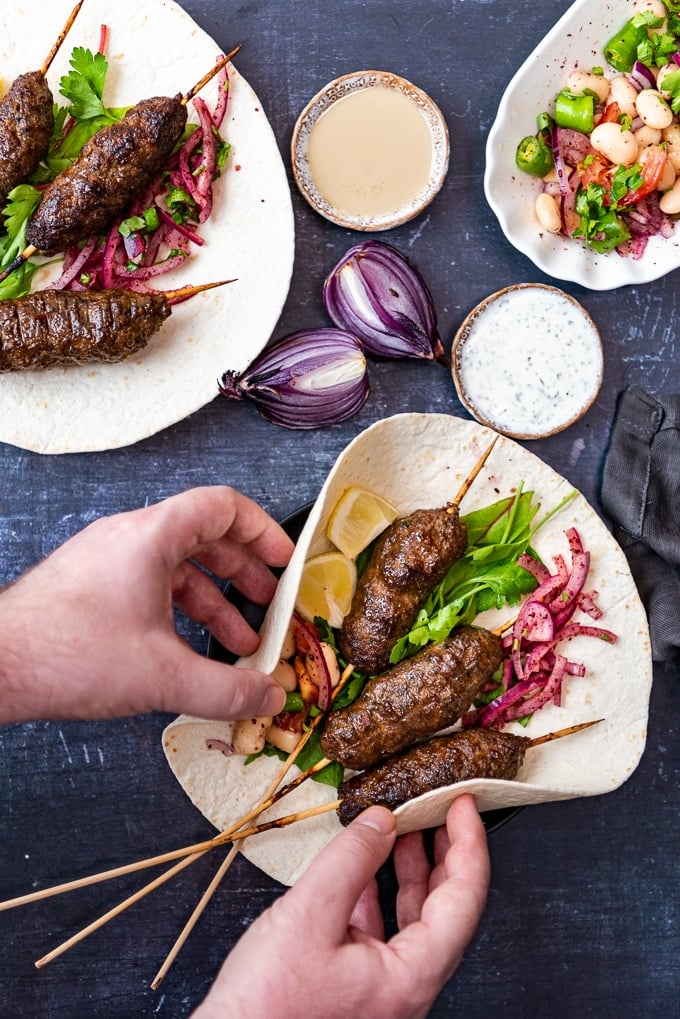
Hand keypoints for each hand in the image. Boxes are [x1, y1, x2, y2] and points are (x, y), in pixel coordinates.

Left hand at [0, 486, 292, 723]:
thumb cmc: (66, 653)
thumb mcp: (163, 676)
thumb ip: (227, 689)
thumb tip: (270, 694)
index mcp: (151, 536)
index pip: (223, 506)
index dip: (262, 530)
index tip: (285, 559)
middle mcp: (128, 539)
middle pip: (204, 538)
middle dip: (244, 574)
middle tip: (269, 603)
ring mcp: (106, 562)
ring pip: (176, 567)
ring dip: (213, 602)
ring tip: (238, 642)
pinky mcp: (91, 587)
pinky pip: (149, 586)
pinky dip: (178, 613)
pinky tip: (189, 651)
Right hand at [193, 795, 488, 1018]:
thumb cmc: (267, 1003)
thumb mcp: (309, 913)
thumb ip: (351, 860)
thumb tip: (383, 820)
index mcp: (411, 977)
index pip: (464, 899)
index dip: (469, 845)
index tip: (463, 805)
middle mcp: (407, 988)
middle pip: (448, 910)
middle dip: (446, 854)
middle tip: (442, 810)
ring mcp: (385, 990)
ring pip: (416, 921)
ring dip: (412, 870)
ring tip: (405, 829)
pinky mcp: (358, 988)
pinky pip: (384, 933)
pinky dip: (379, 894)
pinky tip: (364, 869)